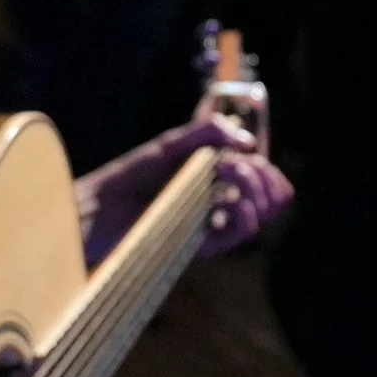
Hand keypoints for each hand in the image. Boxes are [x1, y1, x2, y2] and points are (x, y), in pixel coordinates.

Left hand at [77, 113, 293, 262]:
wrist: (100, 206)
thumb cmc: (133, 175)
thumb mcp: (173, 144)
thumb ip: (209, 132)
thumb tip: (247, 141)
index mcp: (220, 186)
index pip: (267, 180)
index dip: (266, 163)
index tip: (244, 147)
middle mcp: (224, 208)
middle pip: (276, 195)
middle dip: (262, 170)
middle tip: (231, 159)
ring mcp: (217, 228)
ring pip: (266, 209)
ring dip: (253, 181)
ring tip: (224, 167)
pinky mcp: (206, 244)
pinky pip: (247, 228)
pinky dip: (244, 204)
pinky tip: (223, 194)